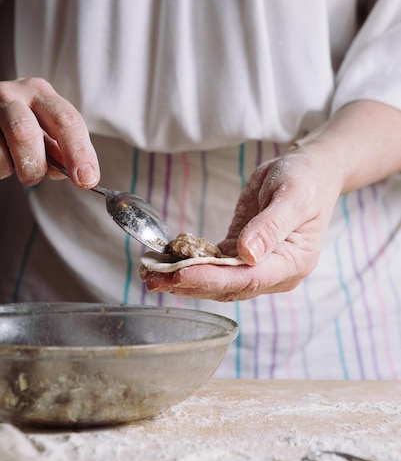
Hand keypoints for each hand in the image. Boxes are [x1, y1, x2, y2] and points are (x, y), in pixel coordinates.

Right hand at [0, 74, 99, 186]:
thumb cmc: (19, 121)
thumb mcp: (43, 128)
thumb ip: (59, 150)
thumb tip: (71, 172)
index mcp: (39, 93)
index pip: (66, 120)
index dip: (79, 152)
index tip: (86, 179)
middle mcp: (9, 94)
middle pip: (25, 134)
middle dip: (34, 167)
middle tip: (34, 176)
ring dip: (6, 171)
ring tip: (7, 162)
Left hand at [141, 147, 342, 300]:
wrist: (309, 173)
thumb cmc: (306, 181)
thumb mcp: (293, 196)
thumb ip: (271, 226)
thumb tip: (247, 253)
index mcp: (293, 262)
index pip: (248, 279)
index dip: (212, 279)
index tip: (181, 274)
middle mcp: (275, 272)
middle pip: (229, 286)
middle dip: (191, 284)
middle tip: (154, 279)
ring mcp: (258, 266)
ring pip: (218, 281)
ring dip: (185, 279)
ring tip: (151, 274)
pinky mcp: (241, 255)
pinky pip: (214, 265)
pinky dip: (191, 265)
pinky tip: (167, 262)